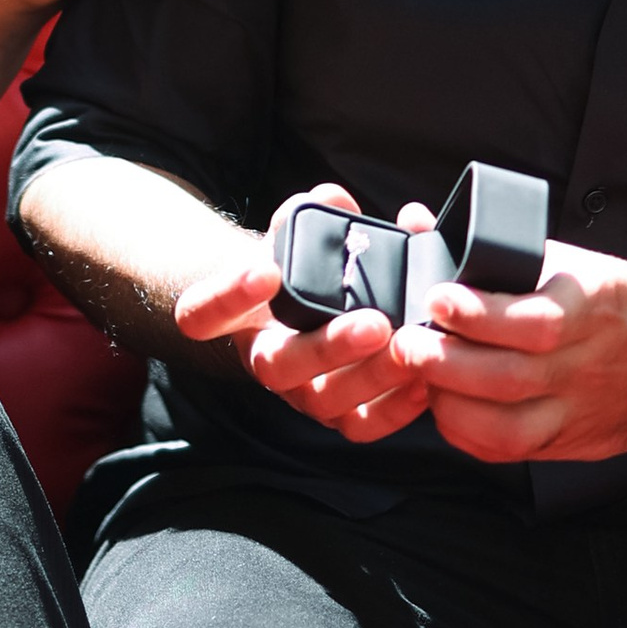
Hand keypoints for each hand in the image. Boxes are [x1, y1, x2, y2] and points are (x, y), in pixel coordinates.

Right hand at [170, 184, 439, 444]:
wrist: (308, 311)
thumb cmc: (299, 269)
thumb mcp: (296, 233)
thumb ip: (310, 214)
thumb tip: (334, 200)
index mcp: (235, 314)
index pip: (204, 313)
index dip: (230, 296)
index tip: (266, 270)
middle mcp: (263, 358)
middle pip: (279, 367)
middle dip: (330, 347)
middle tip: (375, 322)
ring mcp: (299, 392)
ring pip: (325, 401)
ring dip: (371, 379)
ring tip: (409, 348)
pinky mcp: (337, 414)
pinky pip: (360, 426)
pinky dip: (394, 412)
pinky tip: (422, 384)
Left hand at [403, 242, 626, 465]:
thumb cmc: (623, 305)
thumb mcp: (579, 264)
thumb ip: (502, 251)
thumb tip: (419, 223)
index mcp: (594, 307)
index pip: (535, 321)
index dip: (479, 315)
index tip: (438, 298)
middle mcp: (586, 364)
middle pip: (509, 378)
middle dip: (445, 363)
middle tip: (406, 342)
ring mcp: (577, 410)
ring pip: (506, 425)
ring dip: (450, 402)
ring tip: (418, 374)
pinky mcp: (567, 441)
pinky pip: (509, 449)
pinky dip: (467, 432)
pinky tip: (444, 407)